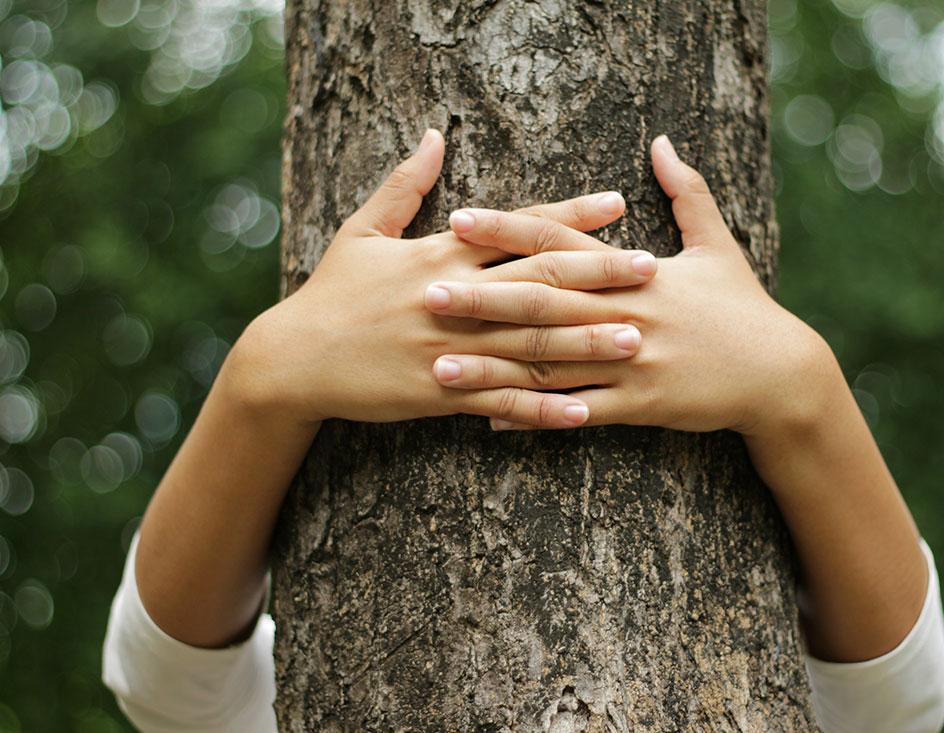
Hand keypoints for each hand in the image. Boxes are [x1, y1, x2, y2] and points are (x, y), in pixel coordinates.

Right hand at [228, 130, 658, 428]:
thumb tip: (433, 137)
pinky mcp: (441, 394)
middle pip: (538, 282)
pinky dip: (541, 407)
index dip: (568, 216)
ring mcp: (450, 348)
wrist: (293, 359)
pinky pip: (500, 401)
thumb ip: (403, 185)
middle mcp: (453, 299)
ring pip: (529, 343)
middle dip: (597, 275)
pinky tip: (582, 412)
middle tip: (650, 270)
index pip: (516, 229)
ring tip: (635, 340)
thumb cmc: (331, 293)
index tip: (617, 204)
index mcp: (439, 255)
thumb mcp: (361, 231)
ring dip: (585, 343)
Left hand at [430, 135, 832, 434]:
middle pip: (542, 302)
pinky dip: (534, 415)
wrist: (779, 374)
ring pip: (550, 362)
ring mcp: (631, 361)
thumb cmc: (744, 306)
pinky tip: (490, 418)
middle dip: (482, 297)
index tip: (460, 219)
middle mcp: (626, 312)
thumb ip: (687, 193)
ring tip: (438, 366)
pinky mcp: (640, 405)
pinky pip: (577, 412)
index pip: (562, 243)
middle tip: (427, 292)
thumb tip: (663, 142)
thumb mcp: (719, 245)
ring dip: (492, 366)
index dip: (509, 229)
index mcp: (636, 271)